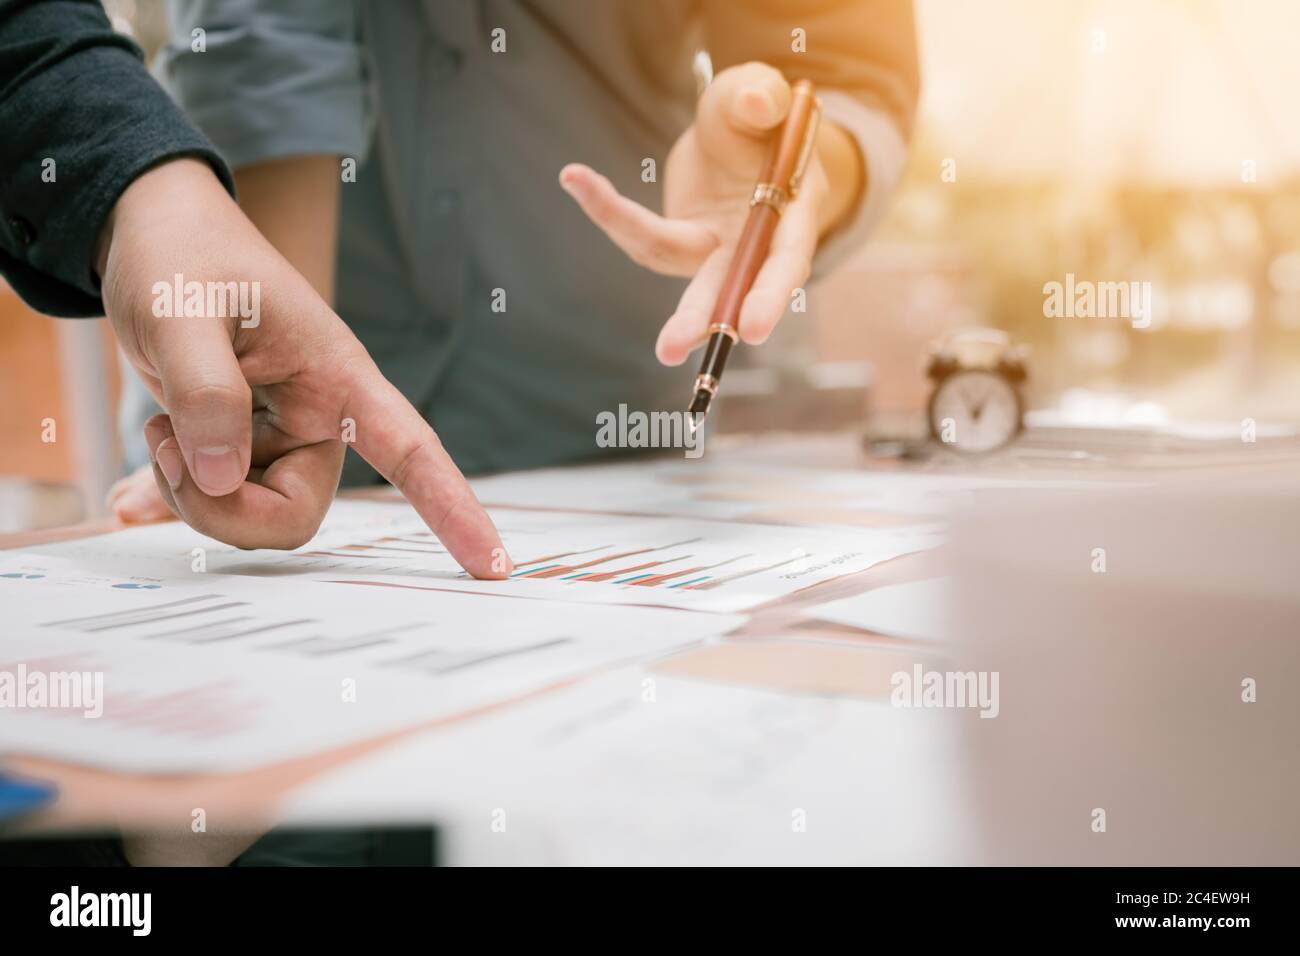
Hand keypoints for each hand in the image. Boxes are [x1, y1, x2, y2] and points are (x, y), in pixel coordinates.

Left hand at [98, 159, 509, 576]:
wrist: (148, 231)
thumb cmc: (182, 254)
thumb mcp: (182, 311)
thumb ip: (207, 394)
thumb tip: (222, 478)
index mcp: (335, 375)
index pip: (411, 449)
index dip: (455, 510)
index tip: (493, 567)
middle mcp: (318, 415)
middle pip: (297, 511)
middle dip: (222, 507)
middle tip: (162, 442)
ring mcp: (279, 435)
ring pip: (252, 514)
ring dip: (190, 494)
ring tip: (155, 427)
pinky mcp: (239, 446)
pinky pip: (219, 503)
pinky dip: (172, 502)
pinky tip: (131, 498)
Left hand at [560, 62, 861, 365]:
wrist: (739, 129)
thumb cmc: (758, 114)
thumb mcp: (758, 93)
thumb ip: (758, 94)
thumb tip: (753, 101)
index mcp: (792, 210)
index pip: (784, 257)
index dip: (768, 293)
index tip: (752, 327)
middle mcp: (756, 242)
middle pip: (730, 287)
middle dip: (705, 319)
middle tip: (670, 348)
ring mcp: (718, 250)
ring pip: (690, 282)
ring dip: (658, 301)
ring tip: (632, 327)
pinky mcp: (684, 244)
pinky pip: (646, 236)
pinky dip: (610, 211)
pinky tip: (576, 178)